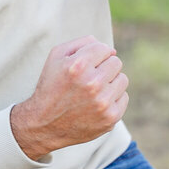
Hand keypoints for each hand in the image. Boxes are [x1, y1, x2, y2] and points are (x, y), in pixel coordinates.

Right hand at [10, 36, 129, 159]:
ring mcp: (103, 102)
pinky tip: (96, 104)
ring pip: (122, 79)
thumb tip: (111, 50)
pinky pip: (123, 97)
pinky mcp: (110, 118)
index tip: (85, 65)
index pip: (104, 48)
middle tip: (88, 79)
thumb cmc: (51, 87)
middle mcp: (92, 84)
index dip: (94, 55)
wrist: (44, 126)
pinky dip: (112, 99)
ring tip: (93, 91)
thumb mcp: (56, 57)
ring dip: (110, 83)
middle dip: (103, 68)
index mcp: (78, 66)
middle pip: (116, 63)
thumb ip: (83, 43)